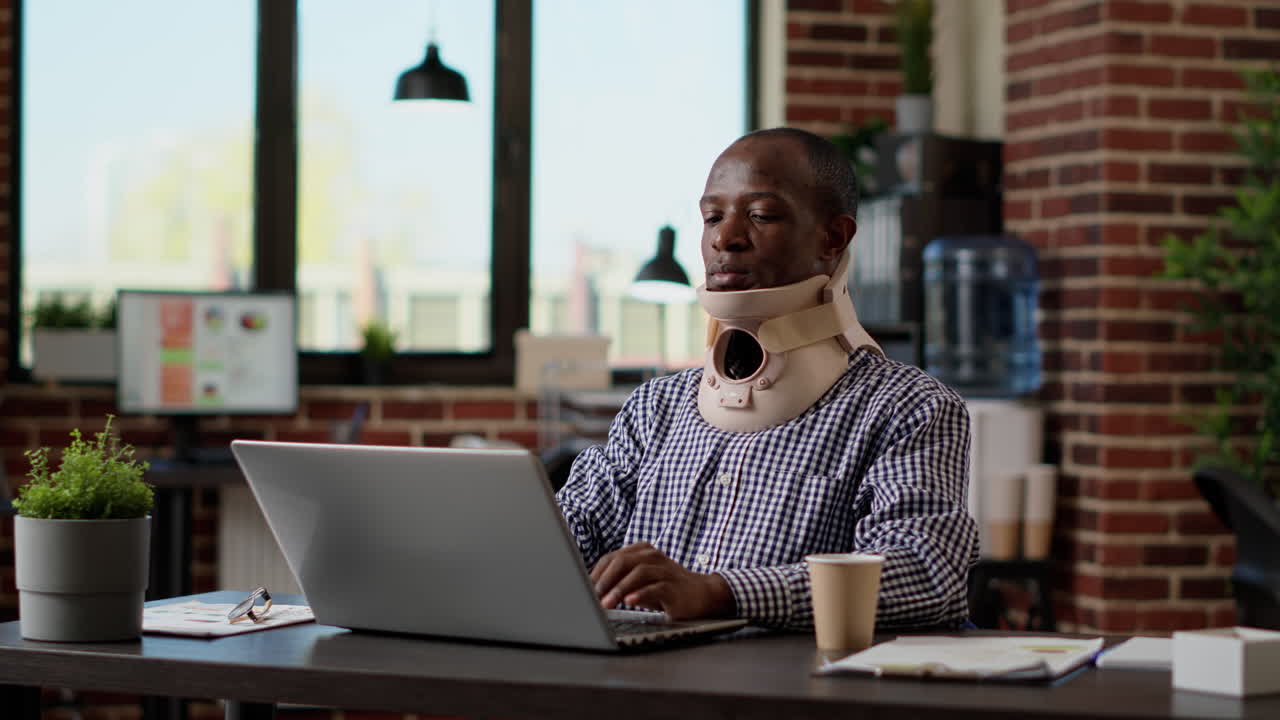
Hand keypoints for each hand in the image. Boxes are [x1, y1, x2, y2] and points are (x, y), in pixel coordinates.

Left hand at [589, 542, 734, 619]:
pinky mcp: (674, 587)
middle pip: (622, 561)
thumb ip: (620, 580)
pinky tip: (630, 601)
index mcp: (641, 551)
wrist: (702, 594)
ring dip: (619, 589)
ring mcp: (665, 570)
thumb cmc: (666, 588)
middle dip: (604, 580)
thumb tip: (591, 591)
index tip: (582, 589)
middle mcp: (652, 556)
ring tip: (606, 603)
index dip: (596, 574)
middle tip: (591, 596)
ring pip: (638, 573)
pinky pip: (656, 588)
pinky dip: (641, 594)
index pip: (612, 558)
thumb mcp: (641, 580)